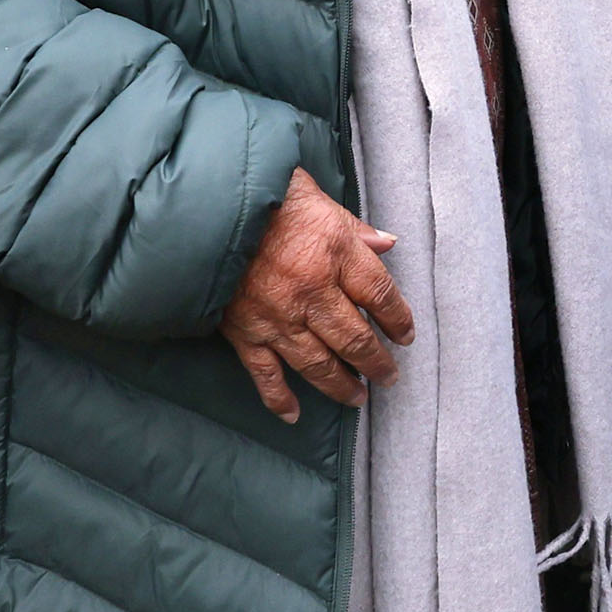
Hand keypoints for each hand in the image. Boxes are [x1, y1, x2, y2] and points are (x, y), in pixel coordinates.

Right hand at [219, 168, 414, 423]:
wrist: (205, 206)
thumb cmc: (267, 197)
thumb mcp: (320, 200)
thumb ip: (355, 229)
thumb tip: (388, 245)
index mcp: (335, 252)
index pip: (380, 295)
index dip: (398, 319)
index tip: (406, 336)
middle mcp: (311, 290)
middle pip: (355, 338)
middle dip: (376, 362)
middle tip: (389, 377)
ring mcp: (277, 316)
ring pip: (318, 363)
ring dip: (341, 386)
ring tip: (358, 398)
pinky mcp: (244, 331)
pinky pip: (266, 373)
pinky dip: (279, 398)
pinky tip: (293, 415)